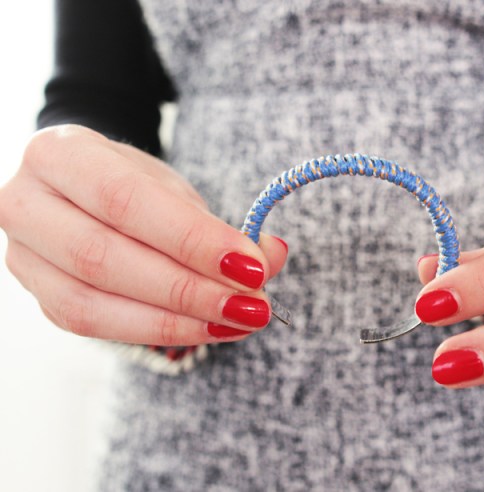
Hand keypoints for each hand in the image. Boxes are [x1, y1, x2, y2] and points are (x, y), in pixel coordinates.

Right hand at [0, 125, 287, 344]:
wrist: (86, 194)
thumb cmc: (136, 188)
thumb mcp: (176, 191)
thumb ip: (217, 225)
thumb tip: (271, 256)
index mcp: (59, 154)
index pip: (125, 200)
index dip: (192, 239)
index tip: (251, 266)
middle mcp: (25, 203)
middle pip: (104, 258)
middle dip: (189, 288)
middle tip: (253, 305)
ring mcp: (23, 257)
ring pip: (92, 304)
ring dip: (176, 321)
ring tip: (238, 322)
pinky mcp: (41, 298)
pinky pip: (95, 327)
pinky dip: (158, 332)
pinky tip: (207, 329)